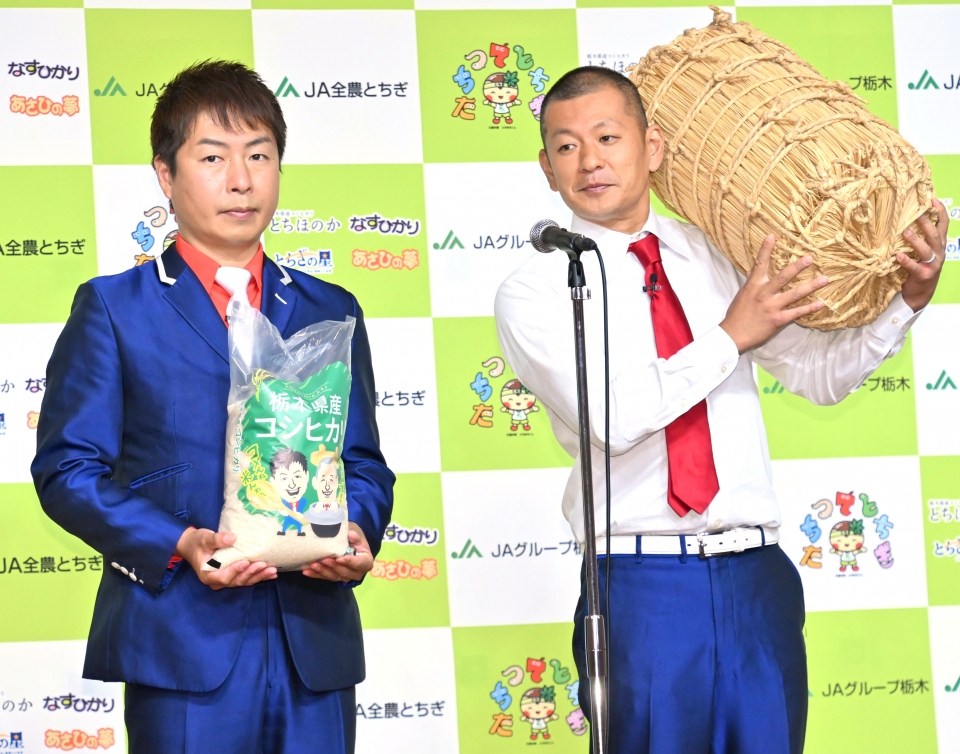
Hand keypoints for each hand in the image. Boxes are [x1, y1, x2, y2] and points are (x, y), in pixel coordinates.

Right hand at [175, 527, 275, 590]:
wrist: (193, 546)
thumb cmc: (197, 542)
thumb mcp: (204, 539)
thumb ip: (216, 540)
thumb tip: (232, 538)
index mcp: (208, 575)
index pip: (223, 576)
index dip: (235, 571)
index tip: (246, 562)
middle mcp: (217, 581)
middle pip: (236, 581)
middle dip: (251, 573)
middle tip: (263, 565)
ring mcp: (226, 579)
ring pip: (244, 581)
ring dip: (258, 576)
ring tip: (272, 570)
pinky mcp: (233, 575)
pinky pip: (247, 578)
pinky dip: (259, 576)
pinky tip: (272, 574)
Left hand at [302, 523, 373, 582]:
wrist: (345, 539)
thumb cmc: (352, 534)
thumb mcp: (355, 530)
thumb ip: (354, 534)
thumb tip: (351, 535)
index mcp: (365, 560)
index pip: (360, 564)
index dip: (350, 562)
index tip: (339, 558)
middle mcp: (356, 571)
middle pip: (346, 572)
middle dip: (334, 567)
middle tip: (324, 559)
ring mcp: (344, 576)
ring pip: (334, 576)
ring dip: (323, 571)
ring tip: (313, 564)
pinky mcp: (333, 576)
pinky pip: (324, 577)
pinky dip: (315, 574)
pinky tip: (306, 571)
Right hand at [720, 234, 828, 353]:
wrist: (733, 335)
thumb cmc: (737, 315)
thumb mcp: (742, 295)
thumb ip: (752, 283)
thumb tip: (755, 271)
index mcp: (753, 286)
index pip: (760, 264)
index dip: (765, 249)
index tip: (772, 236)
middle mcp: (764, 294)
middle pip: (783, 277)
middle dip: (797, 267)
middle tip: (810, 258)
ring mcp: (772, 307)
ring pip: (795, 294)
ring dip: (811, 286)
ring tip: (825, 279)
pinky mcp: (778, 320)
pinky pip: (797, 312)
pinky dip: (810, 308)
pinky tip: (821, 304)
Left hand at [897, 198, 949, 311]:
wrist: (920, 294)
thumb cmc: (919, 268)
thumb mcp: (923, 251)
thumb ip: (919, 238)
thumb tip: (907, 219)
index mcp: (939, 245)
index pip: (943, 225)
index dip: (940, 211)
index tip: (932, 199)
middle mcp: (939, 253)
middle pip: (935, 235)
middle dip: (927, 223)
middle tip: (917, 213)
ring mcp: (932, 265)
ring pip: (926, 250)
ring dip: (915, 240)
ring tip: (904, 232)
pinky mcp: (923, 275)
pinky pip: (914, 267)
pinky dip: (906, 261)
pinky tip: (897, 255)